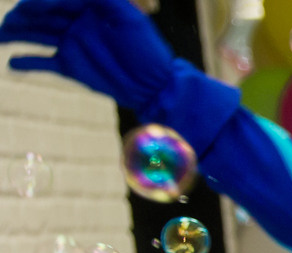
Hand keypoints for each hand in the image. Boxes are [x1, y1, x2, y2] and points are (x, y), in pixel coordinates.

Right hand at [0, 0, 179, 112]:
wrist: (156, 86)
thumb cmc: (148, 49)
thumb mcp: (130, 18)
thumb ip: (107, 0)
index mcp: (88, 7)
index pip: (58, 0)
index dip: (43, 2)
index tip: (32, 7)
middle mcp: (74, 22)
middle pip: (41, 15)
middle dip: (22, 15)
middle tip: (9, 22)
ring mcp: (70, 43)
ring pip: (36, 34)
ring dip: (15, 33)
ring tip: (1, 36)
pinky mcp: (69, 66)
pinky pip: (43, 61)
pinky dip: (27, 62)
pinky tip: (12, 63)